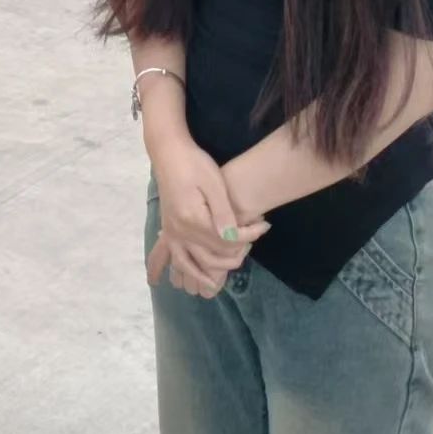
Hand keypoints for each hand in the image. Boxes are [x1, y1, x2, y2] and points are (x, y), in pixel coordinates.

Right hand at [146, 135, 269, 296]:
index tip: (264, 224)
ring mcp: (172, 232)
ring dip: (205, 276)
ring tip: (219, 282)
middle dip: (235, 254)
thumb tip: (233, 238)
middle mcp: (180, 231)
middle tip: (253, 241)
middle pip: (212, 256)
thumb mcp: (213, 183)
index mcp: (194, 220)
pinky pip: (172, 257)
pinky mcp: (168, 229)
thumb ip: (223, 213)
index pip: (227, 241)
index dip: (249, 236)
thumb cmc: (194, 163)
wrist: (168, 151)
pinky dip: (176, 270)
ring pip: (189, 265)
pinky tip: (174, 281)